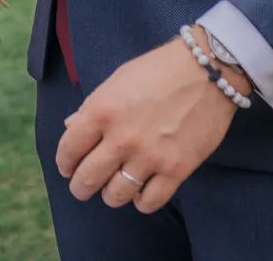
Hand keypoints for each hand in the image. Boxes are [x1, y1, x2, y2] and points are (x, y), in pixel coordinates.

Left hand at [54, 28, 247, 212]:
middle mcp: (121, 138)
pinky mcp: (177, 170)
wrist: (207, 70)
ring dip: (111, 195)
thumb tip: (70, 127)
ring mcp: (149, 157)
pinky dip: (142, 202)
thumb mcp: (117, 80)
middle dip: (81, 187)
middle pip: (87, 180)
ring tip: (115, 188)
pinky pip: (150, 202)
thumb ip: (92, 107)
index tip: (68, 168)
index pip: (68, 150)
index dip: (64, 163)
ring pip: (116, 196)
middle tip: (84, 187)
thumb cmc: (159, 70)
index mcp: (101, 111)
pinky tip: (142, 192)